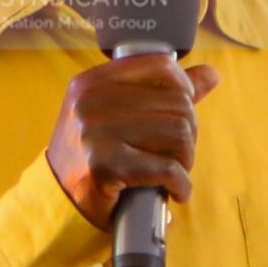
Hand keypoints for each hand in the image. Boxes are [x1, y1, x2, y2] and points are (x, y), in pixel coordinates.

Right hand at [46, 54, 219, 226]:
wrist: (57, 199)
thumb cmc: (92, 155)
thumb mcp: (116, 113)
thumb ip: (162, 92)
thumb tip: (210, 74)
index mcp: (93, 82)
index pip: (161, 67)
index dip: (184, 90)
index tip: (183, 112)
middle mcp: (92, 102)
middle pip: (178, 104)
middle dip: (187, 134)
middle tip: (176, 154)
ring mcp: (96, 134)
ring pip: (179, 135)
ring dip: (185, 160)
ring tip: (172, 171)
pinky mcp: (106, 167)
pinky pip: (168, 170)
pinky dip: (181, 185)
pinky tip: (174, 191)